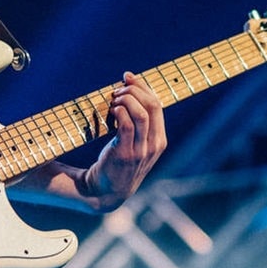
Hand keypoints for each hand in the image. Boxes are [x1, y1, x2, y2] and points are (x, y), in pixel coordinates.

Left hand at [81, 72, 166, 209]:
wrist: (107, 190)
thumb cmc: (120, 162)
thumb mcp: (137, 145)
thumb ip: (139, 125)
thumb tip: (131, 90)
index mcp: (159, 140)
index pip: (157, 105)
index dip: (143, 87)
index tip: (128, 77)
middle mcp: (154, 145)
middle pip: (152, 106)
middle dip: (135, 90)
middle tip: (119, 86)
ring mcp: (140, 150)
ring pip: (141, 113)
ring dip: (126, 99)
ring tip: (113, 98)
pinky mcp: (125, 153)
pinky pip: (126, 125)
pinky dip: (119, 112)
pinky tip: (111, 109)